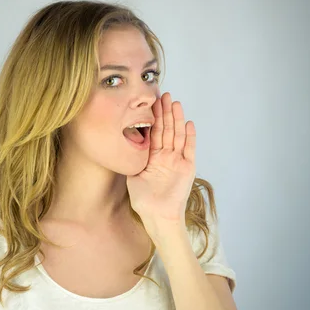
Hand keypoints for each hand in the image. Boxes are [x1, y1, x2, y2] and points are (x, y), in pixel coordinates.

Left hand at [126, 92, 196, 225]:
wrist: (157, 215)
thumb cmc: (143, 200)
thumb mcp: (132, 175)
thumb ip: (130, 159)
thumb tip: (119, 144)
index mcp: (153, 156)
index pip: (154, 132)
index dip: (153, 117)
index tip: (152, 102)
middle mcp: (166, 156)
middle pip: (167, 129)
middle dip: (165, 112)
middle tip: (164, 94)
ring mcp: (177, 160)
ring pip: (178, 135)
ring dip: (177, 119)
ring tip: (176, 103)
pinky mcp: (187, 167)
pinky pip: (189, 149)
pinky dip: (190, 137)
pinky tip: (189, 124)